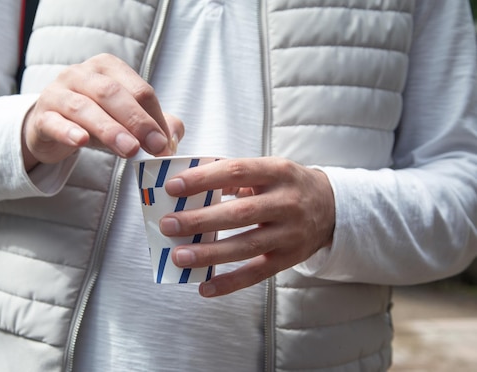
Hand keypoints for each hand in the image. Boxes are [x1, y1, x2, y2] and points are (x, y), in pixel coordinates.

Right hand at [21, 53, 183, 170]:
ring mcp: (57, 93)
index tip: (165, 144)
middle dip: (137, 120)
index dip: (155, 117)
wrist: (48, 126)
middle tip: (154, 146)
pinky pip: (54, 122)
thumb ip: (153, 123)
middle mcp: (81, 74)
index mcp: (107, 67)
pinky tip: (81, 141)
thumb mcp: (124, 118)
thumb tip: (174, 137)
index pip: (138, 90)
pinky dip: (68, 131)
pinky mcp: (41, 116)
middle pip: (112, 93)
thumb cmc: (93, 118)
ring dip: (110, 129)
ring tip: (129, 150)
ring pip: (84, 108)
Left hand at [159, 157, 334, 296]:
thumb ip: (234, 175)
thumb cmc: (286, 185)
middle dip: (200, 220)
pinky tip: (204, 287)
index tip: (173, 187)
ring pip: (246, 246)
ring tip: (179, 256)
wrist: (333, 206)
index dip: (203, 179)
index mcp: (278, 171)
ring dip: (209, 254)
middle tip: (168, 225)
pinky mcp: (289, 258)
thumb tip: (187, 187)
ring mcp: (290, 233)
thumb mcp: (269, 169)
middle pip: (239, 213)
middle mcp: (287, 202)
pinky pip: (257, 273)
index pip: (237, 172)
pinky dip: (230, 282)